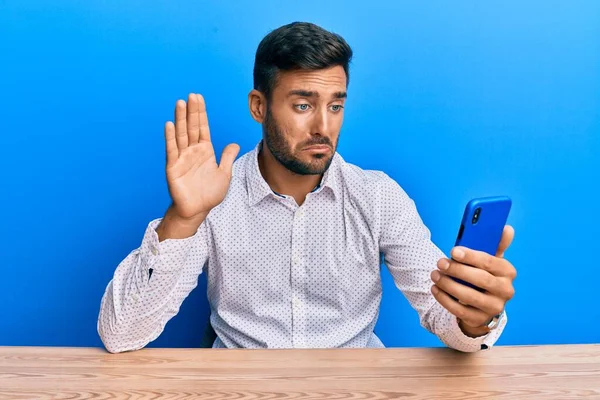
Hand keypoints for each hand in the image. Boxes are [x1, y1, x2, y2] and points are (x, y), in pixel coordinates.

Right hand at [164, 93, 239, 219]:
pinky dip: (170, 137)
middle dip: (192, 111)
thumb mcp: (224, 174)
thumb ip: (227, 158)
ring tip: (180, 103)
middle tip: (191, 95)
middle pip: (192, 127)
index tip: (199, 98)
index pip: (203, 127)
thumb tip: (234, 144)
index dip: (201, 113)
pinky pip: (172, 149)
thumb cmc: (209, 194)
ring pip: (181, 134)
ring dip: (181, 119)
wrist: (197, 209)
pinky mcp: (173, 166)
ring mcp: (182, 157)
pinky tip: (169, 124)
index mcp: (205, 151)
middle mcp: (192, 151)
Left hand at [431, 225, 516, 336]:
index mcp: (508, 272)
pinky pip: (459, 310)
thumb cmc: (484, 275)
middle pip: (479, 279)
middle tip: (440, 263)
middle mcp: (505, 291)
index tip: (453, 251)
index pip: (489, 262)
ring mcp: (494, 307)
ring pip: (468, 296)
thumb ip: (495, 243)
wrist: (483, 304)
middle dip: (457, 270)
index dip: (470, 256)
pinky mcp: (480, 319)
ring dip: (448, 284)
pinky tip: (435, 289)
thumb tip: (506, 228)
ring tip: (434, 275)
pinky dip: (444, 299)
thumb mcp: (490, 260)